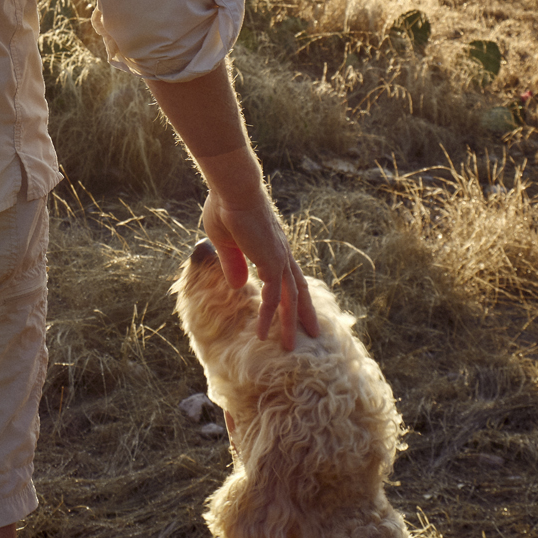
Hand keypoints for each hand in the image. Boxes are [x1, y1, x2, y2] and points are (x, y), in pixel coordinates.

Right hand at [204, 188, 318, 350]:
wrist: (233, 190)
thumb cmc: (226, 208)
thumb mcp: (225, 243)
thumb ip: (233, 264)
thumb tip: (238, 285)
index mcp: (273, 247)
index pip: (288, 276)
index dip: (292, 293)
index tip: (294, 308)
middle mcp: (281, 254)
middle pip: (299, 290)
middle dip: (305, 312)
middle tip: (313, 332)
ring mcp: (279, 259)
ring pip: (290, 299)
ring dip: (290, 324)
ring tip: (290, 346)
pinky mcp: (271, 263)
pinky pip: (272, 298)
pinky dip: (268, 316)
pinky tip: (261, 333)